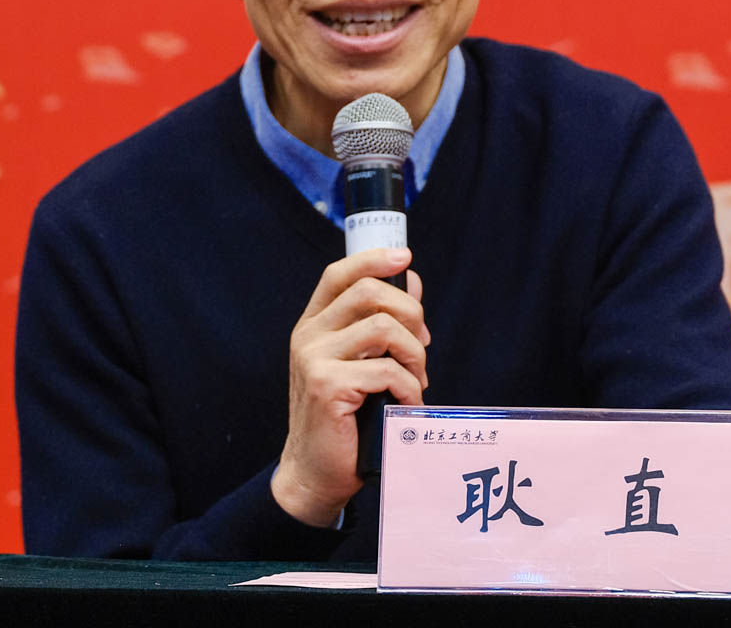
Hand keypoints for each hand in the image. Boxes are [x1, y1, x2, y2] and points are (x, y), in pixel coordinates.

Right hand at [271, 246, 428, 526]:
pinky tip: (408, 403)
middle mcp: (308, 336)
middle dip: (410, 313)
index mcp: (313, 325)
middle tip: (422, 344)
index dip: (373, 259)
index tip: (405, 258)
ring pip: (383, 328)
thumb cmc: (344, 420)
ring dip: (414, 354)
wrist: (316, 474)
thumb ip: (381, 322)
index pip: (339, 273)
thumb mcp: (361, 363)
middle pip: (369, 292)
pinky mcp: (327, 386)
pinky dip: (409, 387)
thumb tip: (411, 280)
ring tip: (416, 380)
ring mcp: (314, 359)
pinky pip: (387, 370)